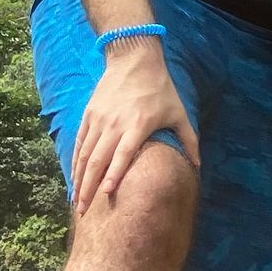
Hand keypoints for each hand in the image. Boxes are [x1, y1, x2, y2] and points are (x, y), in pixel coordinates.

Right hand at [71, 42, 199, 213]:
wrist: (134, 59)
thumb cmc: (160, 88)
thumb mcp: (178, 112)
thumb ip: (189, 140)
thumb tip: (198, 166)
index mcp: (137, 125)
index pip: (122, 154)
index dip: (114, 174)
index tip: (106, 194)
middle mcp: (114, 124)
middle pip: (98, 160)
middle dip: (89, 187)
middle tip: (83, 211)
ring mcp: (99, 119)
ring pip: (85, 154)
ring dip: (79, 178)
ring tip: (76, 201)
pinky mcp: (89, 115)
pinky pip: (79, 142)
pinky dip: (75, 161)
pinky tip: (74, 177)